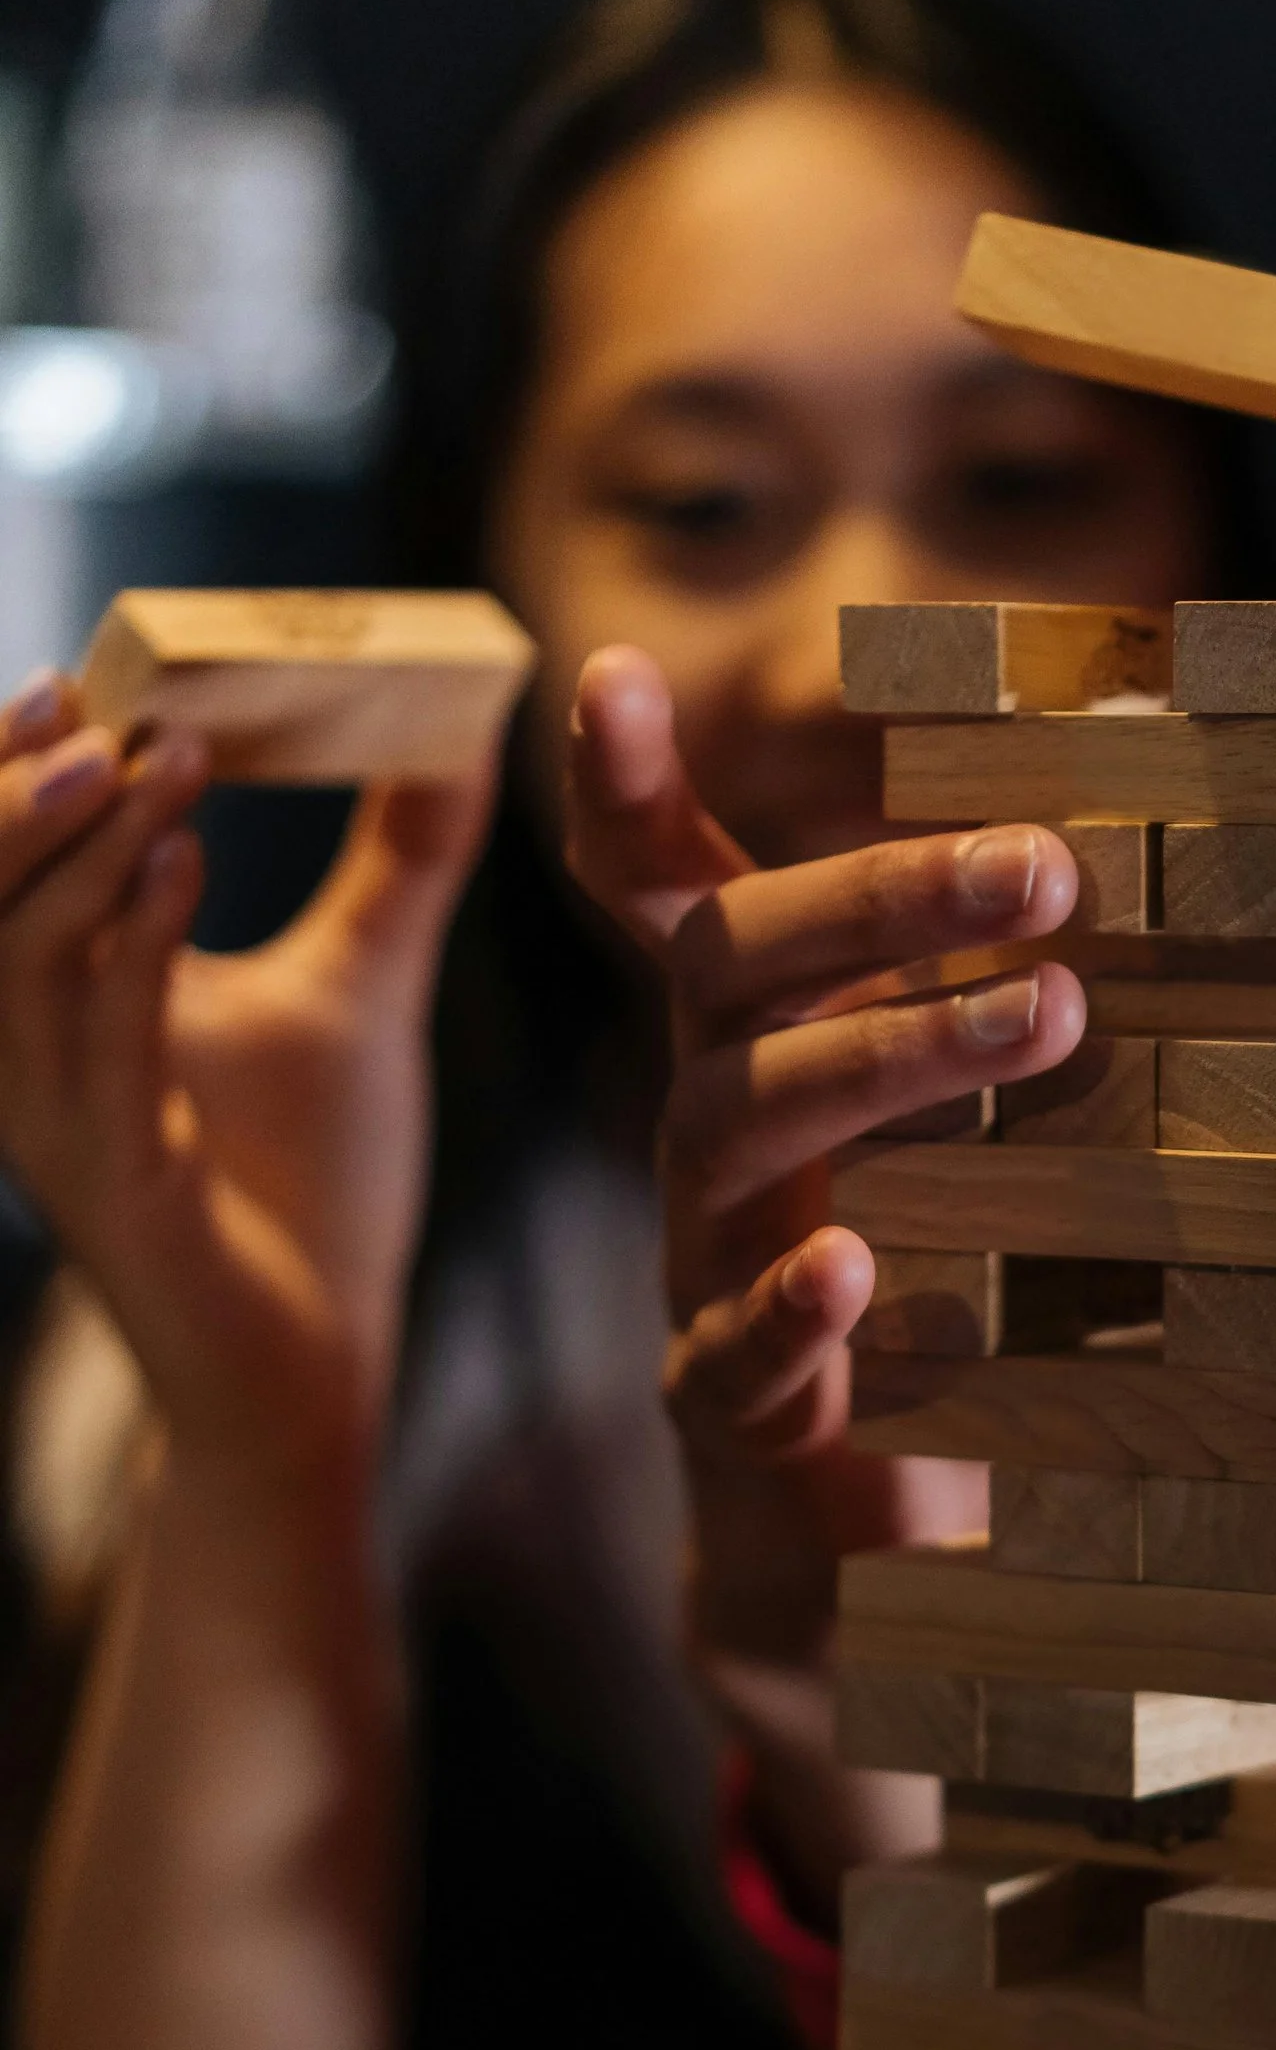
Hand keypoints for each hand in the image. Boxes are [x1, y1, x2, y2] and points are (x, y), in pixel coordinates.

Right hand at [0, 673, 490, 1473]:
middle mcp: (30, 1061)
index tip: (84, 676)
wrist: (312, 1374)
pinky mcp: (120, 1188)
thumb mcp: (360, 990)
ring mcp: (61, 1127)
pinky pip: (102, 1049)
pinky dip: (135, 949)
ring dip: (83, 849)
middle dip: (13, 790)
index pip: (4, 866)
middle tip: (88, 695)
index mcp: (60, 1006)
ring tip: (159, 756)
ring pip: (19, 959)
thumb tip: (456, 739)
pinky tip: (184, 863)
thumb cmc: (314, 1188)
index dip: (14, 770)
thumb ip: (396, 866)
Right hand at [562, 646, 1087, 1686]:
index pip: (677, 898)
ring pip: (740, 1125)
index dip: (627, 791)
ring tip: (1044, 1017)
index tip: (609, 674)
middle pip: (732, 972)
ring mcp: (708, 1266)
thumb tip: (1169, 883)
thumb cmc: (948, 1316)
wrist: (860, 1575)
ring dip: (892, 1057)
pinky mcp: (730, 1414)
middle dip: (881, 898)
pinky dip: (785, 1304)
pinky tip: (847, 1267)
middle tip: (1045, 863)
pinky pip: (730, 1348)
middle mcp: (719, 1134)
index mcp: (774, 1051)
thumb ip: (1036, 1036)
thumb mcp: (1000, 1155)